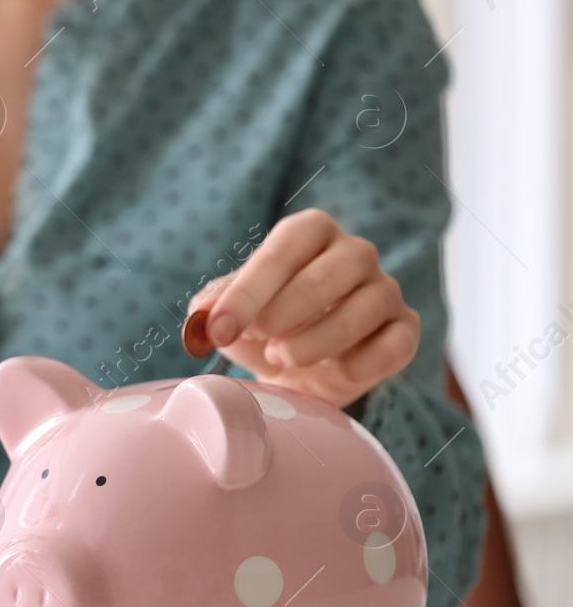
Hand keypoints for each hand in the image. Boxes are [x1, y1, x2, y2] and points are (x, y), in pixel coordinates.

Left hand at [192, 208, 419, 408]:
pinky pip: (392, 347)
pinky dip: (356, 367)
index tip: (219, 328)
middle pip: (327, 275)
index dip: (248, 291)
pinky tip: (330, 373)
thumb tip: (202, 313)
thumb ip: (214, 306)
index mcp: (309, 232)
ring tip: (282, 356)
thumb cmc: (262, 329)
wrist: (298, 374)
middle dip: (282, 314)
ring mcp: (386, 290)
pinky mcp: (405, 330)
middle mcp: (355, 253)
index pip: (283, 249)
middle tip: (257, 339)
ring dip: (314, 344)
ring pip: (361, 311)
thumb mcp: (230, 314)